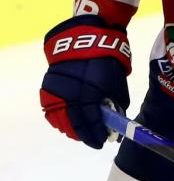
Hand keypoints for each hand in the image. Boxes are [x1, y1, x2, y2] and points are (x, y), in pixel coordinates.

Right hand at [40, 15, 130, 148]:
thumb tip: (116, 118)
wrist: (85, 38)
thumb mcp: (117, 81)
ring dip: (72, 129)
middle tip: (93, 140)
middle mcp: (71, 97)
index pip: (92, 124)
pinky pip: (51, 111)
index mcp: (90, 96)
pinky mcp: (48, 88)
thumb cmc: (107, 60)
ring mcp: (57, 93)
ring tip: (81, 134)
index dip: (97, 135)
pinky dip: (59, 119)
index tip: (102, 142)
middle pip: (76, 125)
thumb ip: (117, 102)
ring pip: (61, 120)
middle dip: (85, 135)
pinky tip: (67, 122)